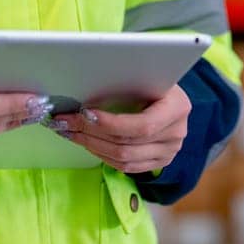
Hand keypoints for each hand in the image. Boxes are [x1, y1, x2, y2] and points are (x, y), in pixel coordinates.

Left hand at [49, 83, 191, 175]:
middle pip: (127, 144)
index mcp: (177, 108)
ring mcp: (169, 152)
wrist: (172, 96)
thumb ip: (125, 84)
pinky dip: (103, 155)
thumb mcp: (146, 76)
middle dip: (91, 133)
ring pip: (124, 159)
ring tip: (71, 133)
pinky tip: (88, 143)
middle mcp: (176, 134)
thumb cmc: (155, 81)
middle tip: (65, 123)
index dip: (111, 123)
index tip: (84, 113)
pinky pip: (127, 167)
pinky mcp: (159, 162)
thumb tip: (84, 89)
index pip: (143, 125)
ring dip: (92, 146)